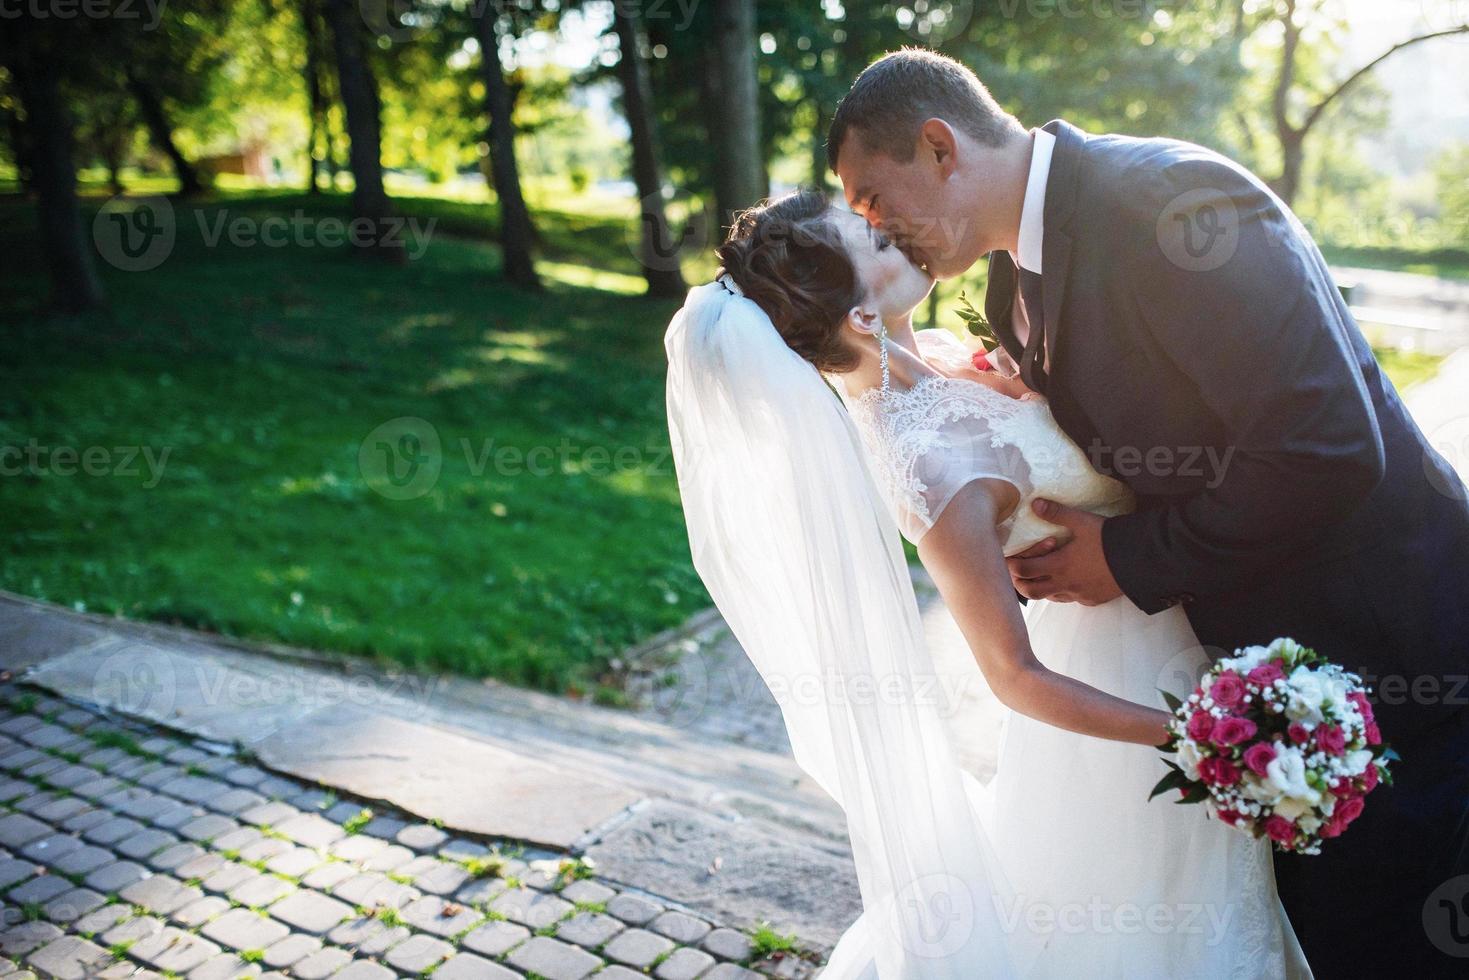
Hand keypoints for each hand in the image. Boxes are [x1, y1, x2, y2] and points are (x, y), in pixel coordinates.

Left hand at [1005, 499, 1123, 605]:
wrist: (1140, 560)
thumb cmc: (1108, 539)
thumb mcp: (1082, 522)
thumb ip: (1057, 513)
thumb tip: (1034, 503)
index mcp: (1058, 565)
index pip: (1022, 570)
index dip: (1011, 564)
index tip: (1010, 556)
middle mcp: (1064, 584)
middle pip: (1029, 591)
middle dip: (1019, 582)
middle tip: (1020, 569)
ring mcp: (1078, 594)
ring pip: (1049, 598)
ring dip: (1041, 587)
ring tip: (1042, 574)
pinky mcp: (1092, 600)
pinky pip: (1070, 599)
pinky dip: (1063, 592)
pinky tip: (1068, 580)